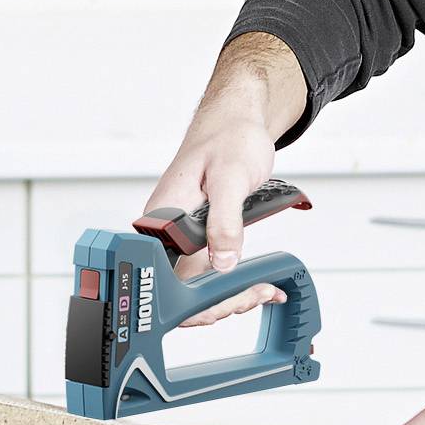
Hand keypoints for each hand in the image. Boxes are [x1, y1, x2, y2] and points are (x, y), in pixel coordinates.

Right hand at [145, 34, 301, 327]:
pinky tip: (258, 283)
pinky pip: (208, 272)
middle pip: (179, 291)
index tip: (231, 299)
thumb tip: (222, 262)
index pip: (165, 277)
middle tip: (256, 293)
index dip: (195, 301)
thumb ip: (225, 221)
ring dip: (230, 296)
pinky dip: (233, 283)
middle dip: (220, 303)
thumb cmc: (228, 138)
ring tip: (262, 289)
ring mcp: (179, 237)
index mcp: (162, 217)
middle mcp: (164, 231)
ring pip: (196, 287)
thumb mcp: (231, 177)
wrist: (234, 122)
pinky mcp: (195, 238)